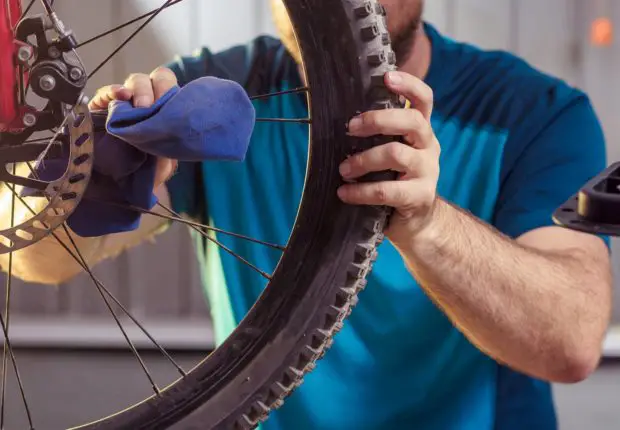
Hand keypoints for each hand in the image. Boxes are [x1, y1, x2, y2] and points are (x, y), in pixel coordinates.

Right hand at [89, 67, 178, 188]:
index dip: (170, 89)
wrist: (122, 189)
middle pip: (154, 79)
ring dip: (139, 90)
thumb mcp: (167, 159)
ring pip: (134, 81)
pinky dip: (113, 91)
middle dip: (158, 88)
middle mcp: (146, 102)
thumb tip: (175, 123)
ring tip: (142, 107)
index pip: (169, 86)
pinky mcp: (101, 109)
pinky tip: (120, 95)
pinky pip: (106, 93)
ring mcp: (124, 104)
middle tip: (153, 107)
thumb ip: (172, 139)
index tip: (172, 104)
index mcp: (164, 110)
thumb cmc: (147, 173)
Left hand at [337, 70, 440, 244]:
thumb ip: (378, 137)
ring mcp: (427, 171)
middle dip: (378, 120)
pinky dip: (361, 191)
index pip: (424, 99)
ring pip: (396, 153)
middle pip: (411, 121)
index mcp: (421, 131)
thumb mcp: (390, 154)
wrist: (417, 222)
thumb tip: (339, 121)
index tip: (387, 76)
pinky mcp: (420, 196)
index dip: (409, 85)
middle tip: (350, 128)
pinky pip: (387, 190)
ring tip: (343, 169)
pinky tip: (344, 193)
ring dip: (363, 160)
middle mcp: (428, 146)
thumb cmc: (395, 181)